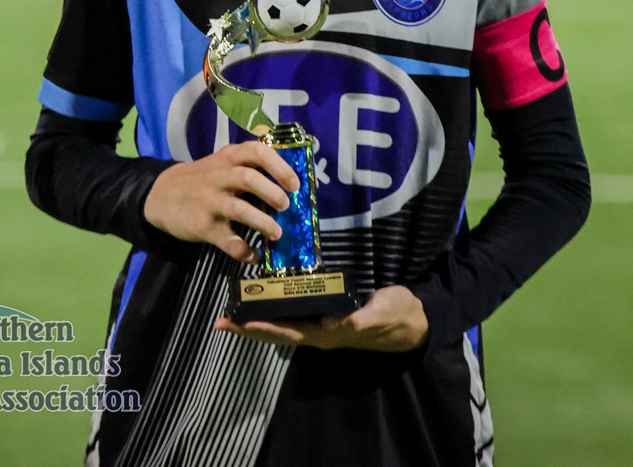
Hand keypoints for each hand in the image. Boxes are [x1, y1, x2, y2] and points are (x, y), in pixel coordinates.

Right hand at [143, 141, 300, 262]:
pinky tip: (255, 255)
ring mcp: (209, 202)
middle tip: (286, 206)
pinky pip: (229, 242)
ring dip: (264, 223)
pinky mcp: (203, 227)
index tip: (294, 183)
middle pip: (249, 179)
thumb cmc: (202, 180)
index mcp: (228, 159)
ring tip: (276, 233)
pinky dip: (246, 252)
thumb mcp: (221, 164)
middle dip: (273, 194)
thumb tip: (296, 184)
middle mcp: (218, 177)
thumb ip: (250, 168)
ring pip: (240, 210)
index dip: (279, 166)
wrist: (160, 195)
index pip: (256, 152)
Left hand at [214, 284, 428, 351]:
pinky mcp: (324, 311)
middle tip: (221, 320)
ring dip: (255, 318)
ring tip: (230, 312)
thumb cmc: (396, 314)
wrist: (412, 317)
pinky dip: (273, 307)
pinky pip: (292, 311)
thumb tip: (333, 324)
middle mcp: (319, 331)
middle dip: (248, 327)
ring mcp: (320, 322)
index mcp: (328, 333)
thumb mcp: (381, 313)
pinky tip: (261, 298)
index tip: (239, 323)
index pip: (289, 333)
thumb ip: (359, 320)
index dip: (263, 329)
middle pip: (277, 331)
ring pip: (281, 323)